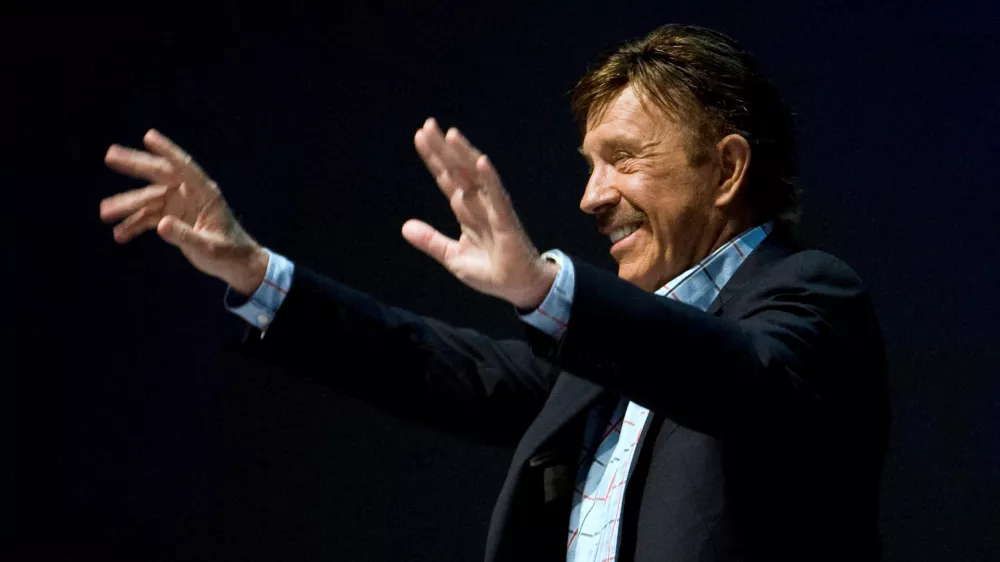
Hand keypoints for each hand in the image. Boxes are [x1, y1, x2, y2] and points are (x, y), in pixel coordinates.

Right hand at [100, 129, 268, 295]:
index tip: (148, 136)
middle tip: (110, 155)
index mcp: (206, 194)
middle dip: (135, 165)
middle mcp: (190, 194)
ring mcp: (179, 205)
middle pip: (160, 175)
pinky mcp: (172, 218)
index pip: (185, 167)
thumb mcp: (209, 248)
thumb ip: (186, 237)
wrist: (234, 264)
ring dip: (127, 206)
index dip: (168, 151)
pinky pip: (148, 218)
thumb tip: (161, 225)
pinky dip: (134, 225)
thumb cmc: (228, 253)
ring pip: (148, 199)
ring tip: (104, 212)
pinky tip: (119, 234)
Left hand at [403, 119, 557, 308]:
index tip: (420, 137)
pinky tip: (480, 162)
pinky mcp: (506, 220)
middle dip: (443, 149)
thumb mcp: (453, 256)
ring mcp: (493, 209)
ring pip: (476, 176)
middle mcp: (479, 203)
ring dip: (464, 155)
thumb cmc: (491, 270)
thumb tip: (405, 226)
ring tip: (450, 135)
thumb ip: (431, 240)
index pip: (447, 178)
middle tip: (428, 125)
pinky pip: (497, 196)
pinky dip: (489, 179)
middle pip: (458, 170)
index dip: (434, 159)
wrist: (518, 288)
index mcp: (466, 210)